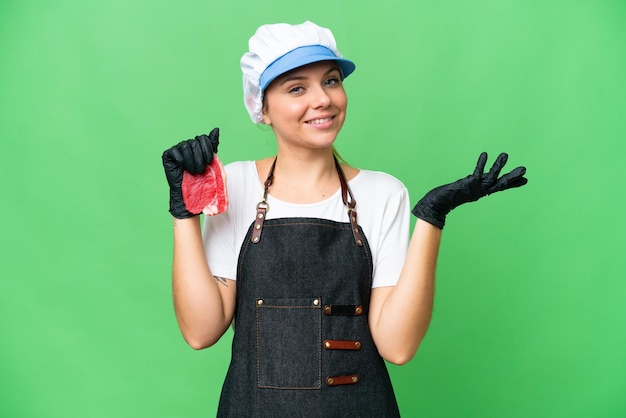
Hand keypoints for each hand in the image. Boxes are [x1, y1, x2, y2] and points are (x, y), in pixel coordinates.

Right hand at [162, 128, 219, 218]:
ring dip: (192, 161)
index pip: (203, 138)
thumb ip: (212, 145)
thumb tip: (216, 129)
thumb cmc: (200, 179)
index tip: (209, 162)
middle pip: (195, 142)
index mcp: (196, 145)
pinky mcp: (167, 155)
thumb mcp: (209, 161)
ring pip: (186, 146)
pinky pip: (175, 152)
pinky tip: (184, 169)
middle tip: (201, 170)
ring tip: (194, 172)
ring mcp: (176, 149)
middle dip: (200, 157)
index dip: (207, 149)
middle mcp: (186, 145)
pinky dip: (182, 161)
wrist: (190, 193)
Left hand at [412, 152, 526, 228]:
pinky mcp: (468, 184)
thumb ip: (474, 185)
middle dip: (512, 177)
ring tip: (505, 154)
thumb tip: (478, 180)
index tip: (525, 180)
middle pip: (500, 184)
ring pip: (491, 177)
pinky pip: (477, 172)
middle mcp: (480, 190)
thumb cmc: (450, 197)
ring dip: (498, 165)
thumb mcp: (466, 190)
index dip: (513, 183)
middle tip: (525, 169)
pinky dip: (481, 164)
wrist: (438, 204)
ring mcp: (475, 188)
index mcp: (482, 191)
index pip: (500, 187)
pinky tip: (485, 154)